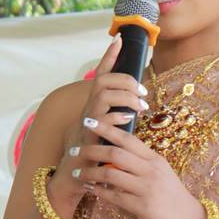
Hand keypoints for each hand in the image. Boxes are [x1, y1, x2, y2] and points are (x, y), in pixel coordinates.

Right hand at [50, 35, 150, 209]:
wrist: (76, 178)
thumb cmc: (96, 154)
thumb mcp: (110, 130)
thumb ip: (118, 116)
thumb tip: (135, 103)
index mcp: (95, 105)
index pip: (100, 75)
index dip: (108, 57)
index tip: (119, 41)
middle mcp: (88, 109)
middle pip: (104, 81)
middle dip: (125, 81)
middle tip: (143, 94)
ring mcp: (86, 122)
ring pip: (103, 95)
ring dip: (124, 97)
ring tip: (139, 107)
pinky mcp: (87, 136)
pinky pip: (101, 119)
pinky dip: (116, 116)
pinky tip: (129, 118)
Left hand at [70, 119, 206, 218]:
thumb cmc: (173, 197)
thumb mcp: (161, 173)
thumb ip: (142, 163)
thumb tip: (116, 153)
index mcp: (155, 159)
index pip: (128, 139)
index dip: (107, 129)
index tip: (89, 121)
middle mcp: (151, 171)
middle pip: (115, 154)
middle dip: (91, 150)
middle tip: (75, 150)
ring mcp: (147, 189)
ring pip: (110, 175)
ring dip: (90, 173)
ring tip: (76, 173)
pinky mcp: (142, 207)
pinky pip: (114, 197)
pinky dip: (98, 192)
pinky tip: (89, 188)